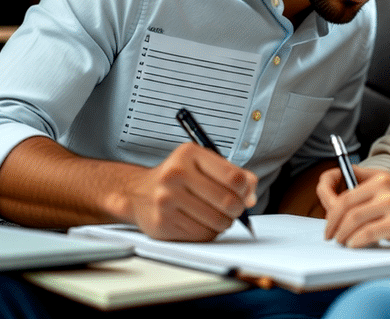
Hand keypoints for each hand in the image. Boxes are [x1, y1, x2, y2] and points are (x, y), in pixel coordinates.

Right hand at [118, 142, 256, 240]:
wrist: (138, 193)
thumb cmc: (179, 178)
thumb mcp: (204, 165)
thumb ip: (235, 176)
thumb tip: (250, 198)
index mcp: (188, 154)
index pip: (233, 177)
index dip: (245, 189)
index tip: (243, 193)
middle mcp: (175, 174)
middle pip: (227, 201)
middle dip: (237, 209)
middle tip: (234, 209)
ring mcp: (166, 200)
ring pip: (216, 222)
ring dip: (224, 223)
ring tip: (218, 216)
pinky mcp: (162, 223)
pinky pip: (201, 235)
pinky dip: (209, 232)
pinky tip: (201, 223)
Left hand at [318, 166, 389, 248]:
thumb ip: (371, 193)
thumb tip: (340, 206)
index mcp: (382, 177)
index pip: (343, 181)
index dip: (327, 195)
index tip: (325, 210)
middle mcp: (385, 186)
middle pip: (344, 204)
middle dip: (331, 221)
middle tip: (329, 234)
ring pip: (352, 219)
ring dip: (342, 234)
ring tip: (342, 242)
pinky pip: (366, 234)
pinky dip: (356, 241)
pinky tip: (355, 245)